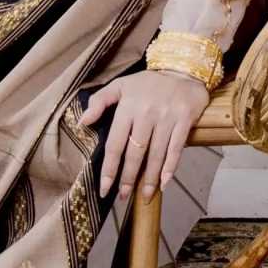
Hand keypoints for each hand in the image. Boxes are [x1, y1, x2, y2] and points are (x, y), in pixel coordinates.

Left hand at [83, 70, 210, 204]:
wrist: (182, 70)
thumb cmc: (148, 83)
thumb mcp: (121, 85)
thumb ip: (99, 101)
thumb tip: (83, 122)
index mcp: (128, 106)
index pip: (115, 143)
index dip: (110, 168)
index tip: (105, 188)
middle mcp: (147, 113)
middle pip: (135, 152)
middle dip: (128, 178)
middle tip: (123, 197)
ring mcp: (167, 117)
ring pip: (156, 154)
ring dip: (149, 178)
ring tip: (144, 197)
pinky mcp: (184, 120)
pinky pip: (176, 148)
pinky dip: (171, 167)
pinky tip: (164, 183)